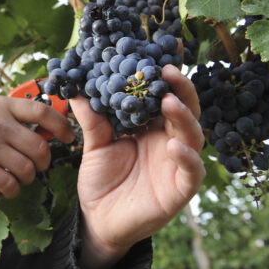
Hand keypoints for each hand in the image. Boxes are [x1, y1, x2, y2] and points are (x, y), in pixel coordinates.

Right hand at [0, 94, 73, 197]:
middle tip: (41, 163)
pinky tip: (10, 188)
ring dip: (30, 177)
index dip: (61, 125)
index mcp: (3, 106)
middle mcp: (0, 125)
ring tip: (23, 176)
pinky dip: (14, 190)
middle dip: (45, 159)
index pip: (42, 111)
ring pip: (27, 168)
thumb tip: (39, 118)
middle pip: (39, 146)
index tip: (68, 135)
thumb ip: (10, 110)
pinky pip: (9, 184)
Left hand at [71, 65, 204, 268]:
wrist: (98, 221)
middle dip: (179, 88)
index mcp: (152, 127)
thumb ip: (91, 119)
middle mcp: (170, 140)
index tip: (164, 48)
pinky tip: (174, 146)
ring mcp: (178, 164)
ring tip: (168, 102)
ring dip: (183, 117)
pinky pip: (192, 172)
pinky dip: (187, 157)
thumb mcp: (94, 146)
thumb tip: (76, 87)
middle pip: (184, 109)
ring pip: (193, 135)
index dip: (166, 74)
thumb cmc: (100, 181)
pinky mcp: (181, 190)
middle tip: (167, 70)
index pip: (164, 95)